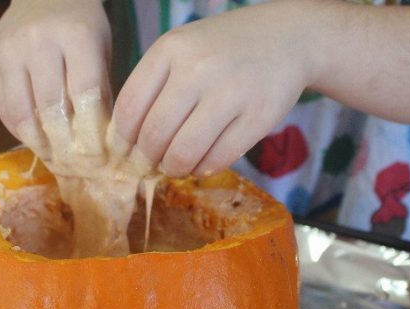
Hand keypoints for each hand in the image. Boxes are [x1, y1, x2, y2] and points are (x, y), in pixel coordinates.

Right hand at [0, 0, 112, 163]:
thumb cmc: (81, 30)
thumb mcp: (101, 53)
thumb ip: (99, 94)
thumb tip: (97, 148)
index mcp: (77, 36)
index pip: (85, 97)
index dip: (91, 135)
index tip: (97, 158)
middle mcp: (38, 40)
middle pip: (52, 110)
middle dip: (65, 146)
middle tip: (74, 168)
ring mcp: (9, 50)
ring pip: (22, 115)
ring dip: (39, 144)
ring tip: (54, 159)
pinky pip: (3, 108)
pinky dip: (20, 130)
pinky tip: (35, 140)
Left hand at [110, 1, 318, 177]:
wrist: (288, 38)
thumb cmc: (222, 51)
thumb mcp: (181, 51)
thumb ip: (152, 88)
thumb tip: (125, 145)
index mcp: (170, 49)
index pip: (130, 107)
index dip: (121, 140)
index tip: (124, 152)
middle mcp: (198, 67)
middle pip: (154, 135)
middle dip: (147, 160)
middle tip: (151, 164)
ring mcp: (231, 91)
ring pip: (184, 152)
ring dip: (174, 169)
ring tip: (176, 166)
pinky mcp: (258, 117)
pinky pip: (217, 159)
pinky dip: (203, 169)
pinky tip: (201, 163)